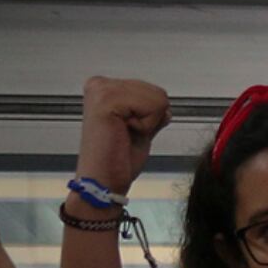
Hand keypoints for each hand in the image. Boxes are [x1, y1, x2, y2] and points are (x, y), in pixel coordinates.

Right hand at [76, 76, 171, 197]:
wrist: (103, 182)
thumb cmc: (117, 160)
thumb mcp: (141, 129)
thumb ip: (152, 113)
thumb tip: (166, 107)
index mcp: (104, 88)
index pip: (152, 90)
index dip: (149, 117)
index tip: (126, 131)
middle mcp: (100, 84)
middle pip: (157, 92)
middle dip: (150, 119)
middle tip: (126, 135)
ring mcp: (102, 90)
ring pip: (157, 98)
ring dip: (148, 123)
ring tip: (124, 134)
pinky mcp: (108, 100)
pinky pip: (152, 106)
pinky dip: (146, 126)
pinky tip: (124, 134)